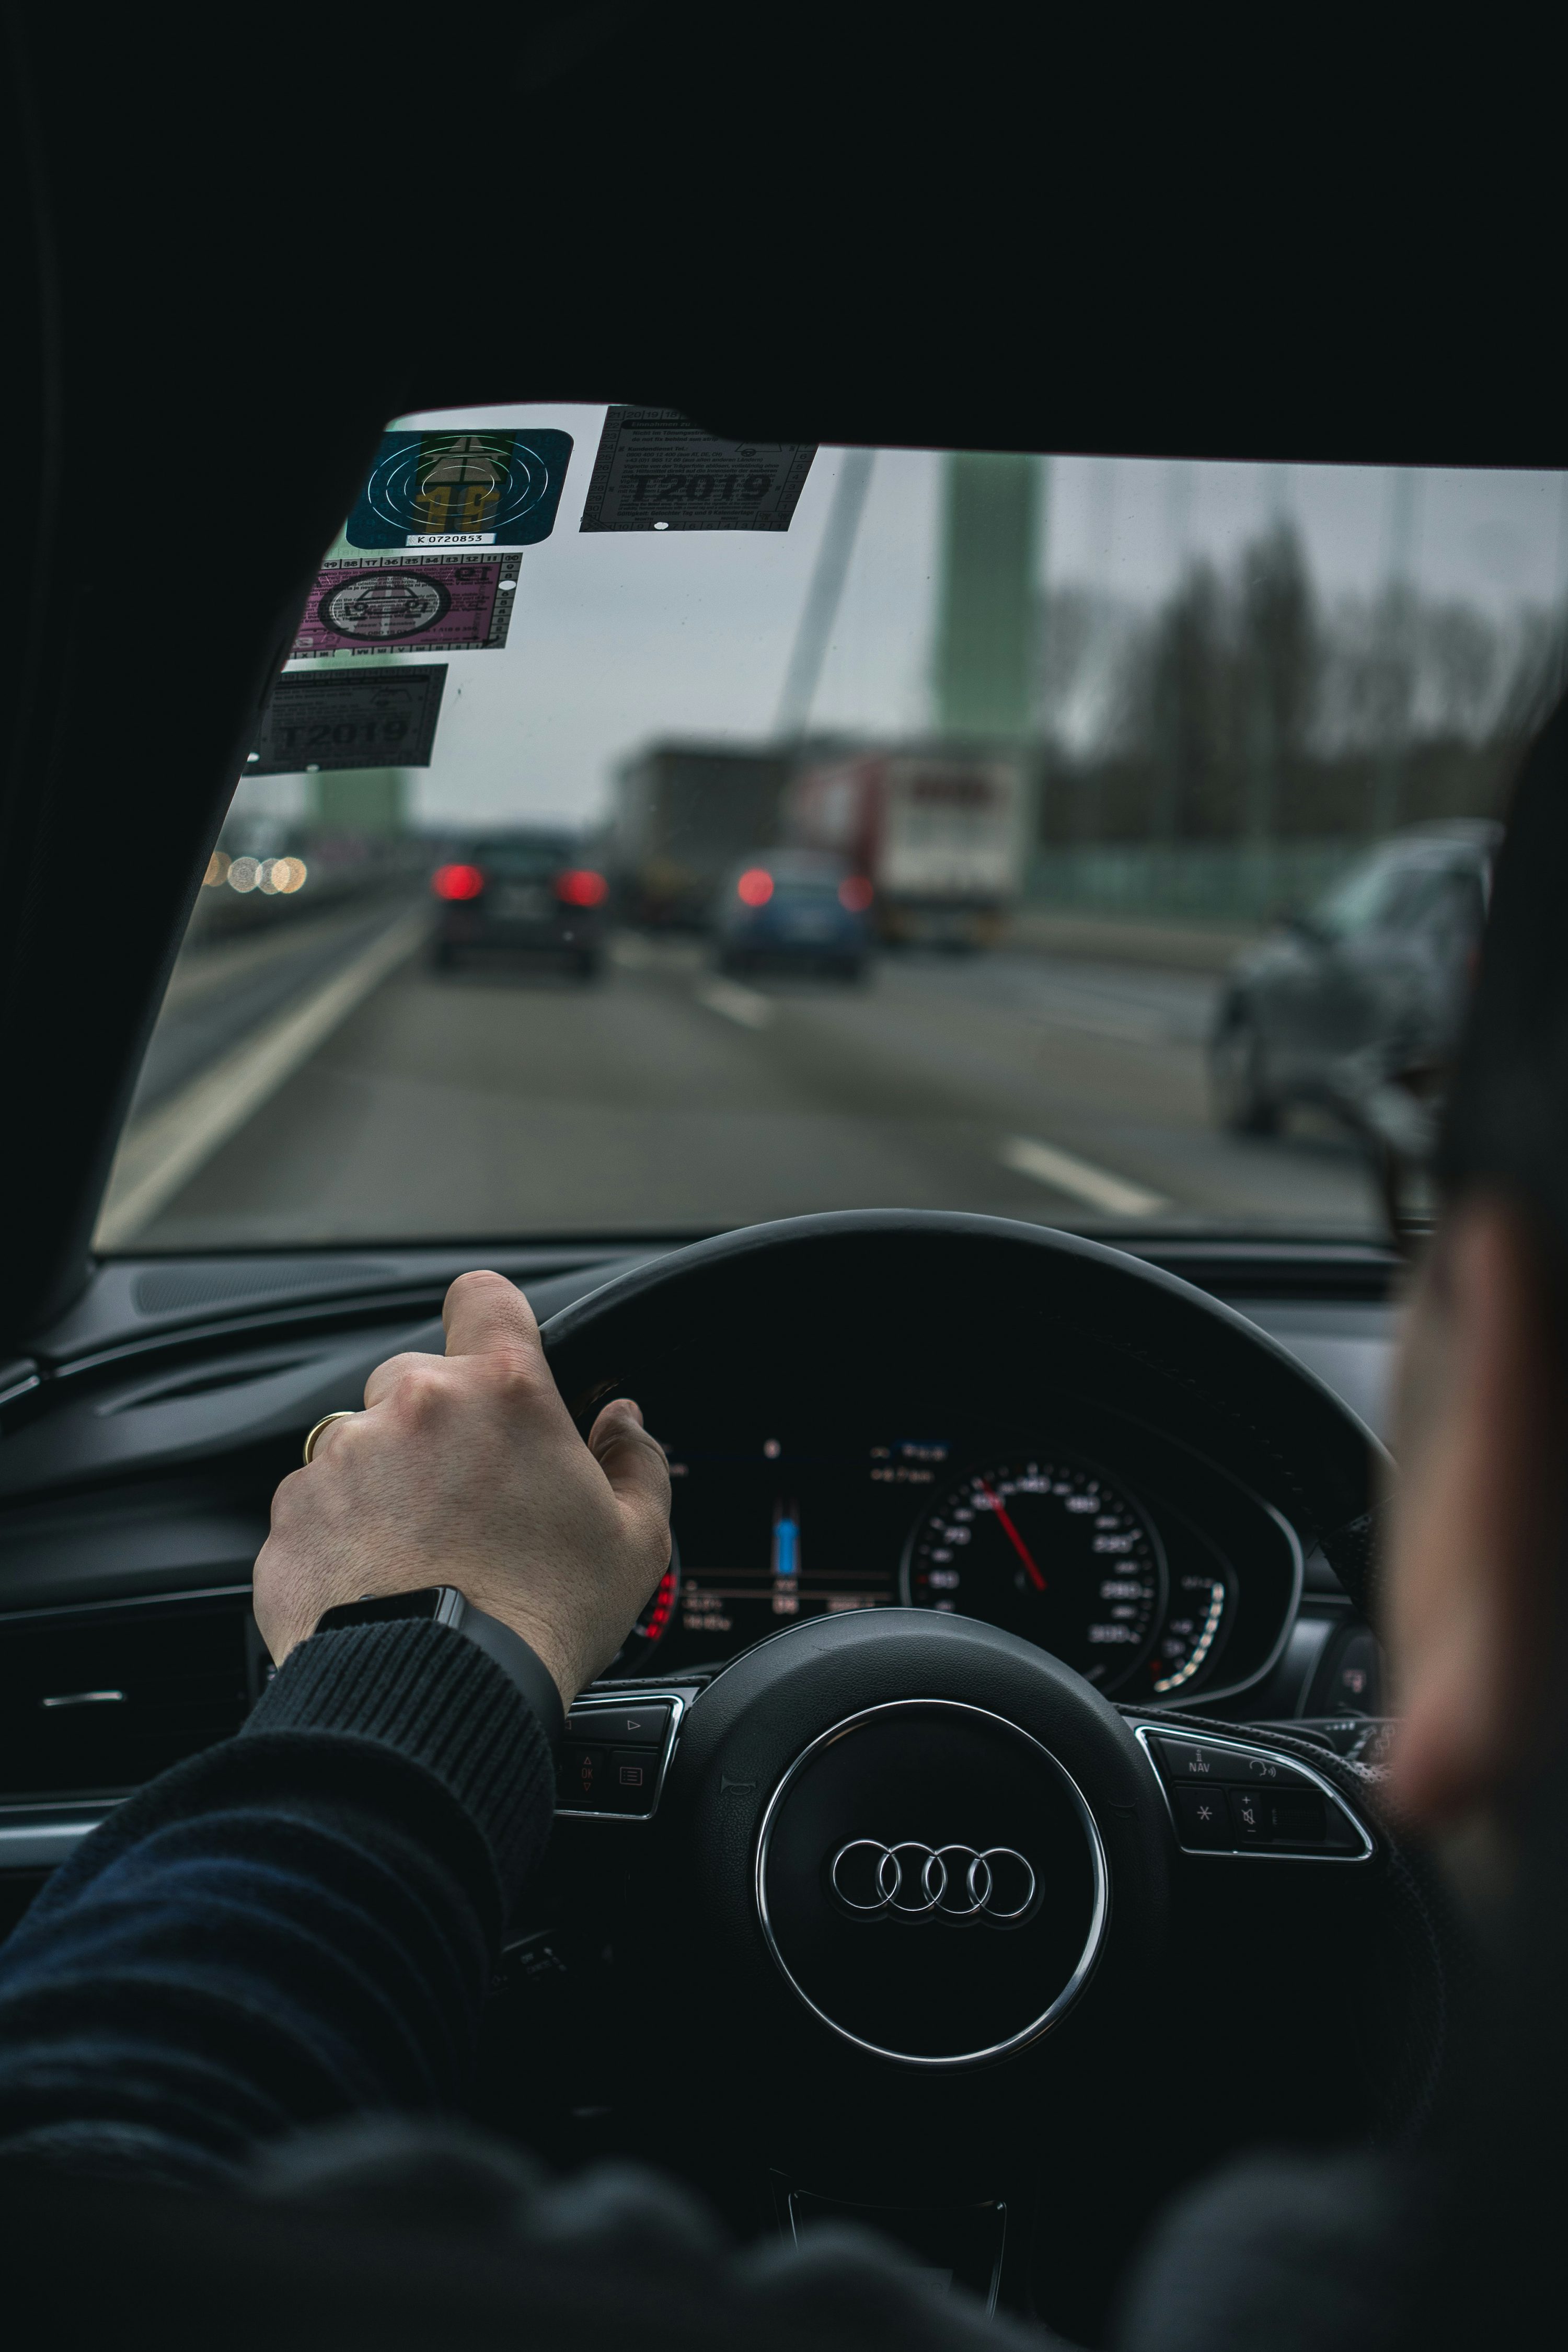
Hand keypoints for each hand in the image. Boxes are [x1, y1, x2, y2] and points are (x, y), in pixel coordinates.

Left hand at [253, 1270, 671, 1706]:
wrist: (437, 1700)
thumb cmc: (541, 1620)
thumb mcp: (635, 1540)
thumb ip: (637, 1461)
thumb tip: (623, 1422)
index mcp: (502, 1392)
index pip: (484, 1296)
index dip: (492, 1322)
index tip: (497, 1361)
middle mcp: (413, 1405)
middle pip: (419, 1380)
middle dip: (442, 1426)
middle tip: (472, 1499)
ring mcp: (340, 1458)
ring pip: (364, 1444)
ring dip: (389, 1481)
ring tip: (425, 1556)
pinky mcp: (290, 1516)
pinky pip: (317, 1505)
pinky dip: (344, 1533)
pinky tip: (382, 1584)